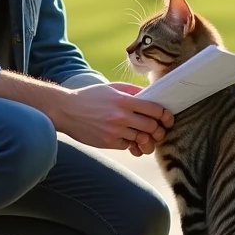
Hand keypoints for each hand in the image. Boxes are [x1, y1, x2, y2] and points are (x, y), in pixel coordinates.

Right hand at [52, 84, 171, 150]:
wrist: (66, 110)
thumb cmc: (90, 97)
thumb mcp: (112, 88)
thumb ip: (132, 91)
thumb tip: (151, 95)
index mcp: (124, 100)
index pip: (154, 110)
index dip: (165, 115)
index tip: (167, 118)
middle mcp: (121, 116)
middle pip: (152, 127)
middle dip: (159, 130)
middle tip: (158, 130)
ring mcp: (115, 131)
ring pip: (142, 139)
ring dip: (146, 139)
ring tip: (145, 136)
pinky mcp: (108, 143)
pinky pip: (128, 146)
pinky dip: (132, 144)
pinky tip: (129, 139)